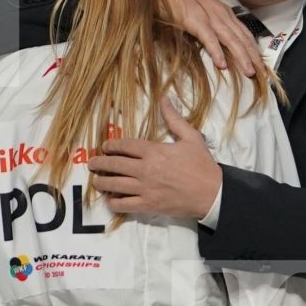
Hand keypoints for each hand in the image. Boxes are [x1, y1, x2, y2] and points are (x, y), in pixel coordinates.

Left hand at [88, 100, 222, 220]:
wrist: (212, 193)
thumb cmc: (202, 165)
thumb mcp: (191, 137)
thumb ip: (174, 119)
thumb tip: (164, 99)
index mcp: (154, 151)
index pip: (124, 146)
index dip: (111, 146)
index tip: (105, 146)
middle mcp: (145, 169)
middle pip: (114, 165)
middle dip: (100, 163)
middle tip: (92, 163)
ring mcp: (145, 189)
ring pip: (114, 185)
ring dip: (102, 182)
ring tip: (97, 181)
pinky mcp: (148, 205)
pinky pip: (123, 205)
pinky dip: (113, 202)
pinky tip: (111, 199)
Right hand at [158, 0, 255, 77]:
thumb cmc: (174, 0)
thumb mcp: (199, 15)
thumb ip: (210, 29)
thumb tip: (218, 49)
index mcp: (222, 11)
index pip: (245, 33)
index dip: (254, 50)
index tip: (261, 65)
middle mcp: (220, 12)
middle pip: (243, 37)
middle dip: (254, 57)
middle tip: (262, 74)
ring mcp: (207, 14)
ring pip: (231, 38)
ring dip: (242, 57)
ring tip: (249, 72)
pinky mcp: (192, 18)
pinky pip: (209, 37)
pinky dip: (216, 51)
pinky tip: (222, 64)